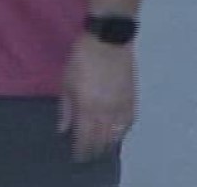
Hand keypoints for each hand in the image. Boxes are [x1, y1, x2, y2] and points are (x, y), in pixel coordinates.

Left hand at [58, 36, 136, 162]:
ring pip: (118, 132)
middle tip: (89, 154)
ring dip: (110, 142)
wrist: (109, 39)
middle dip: (94, 149)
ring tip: (104, 146)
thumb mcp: (67, 82)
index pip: (85, 137)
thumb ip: (66, 109)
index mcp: (88, 107)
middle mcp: (106, 110)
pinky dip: (124, 129)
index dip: (81, 149)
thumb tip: (63, 129)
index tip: (77, 155)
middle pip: (102, 138)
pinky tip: (119, 131)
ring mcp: (122, 104)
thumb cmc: (82, 59)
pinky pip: (130, 119)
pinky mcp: (133, 96)